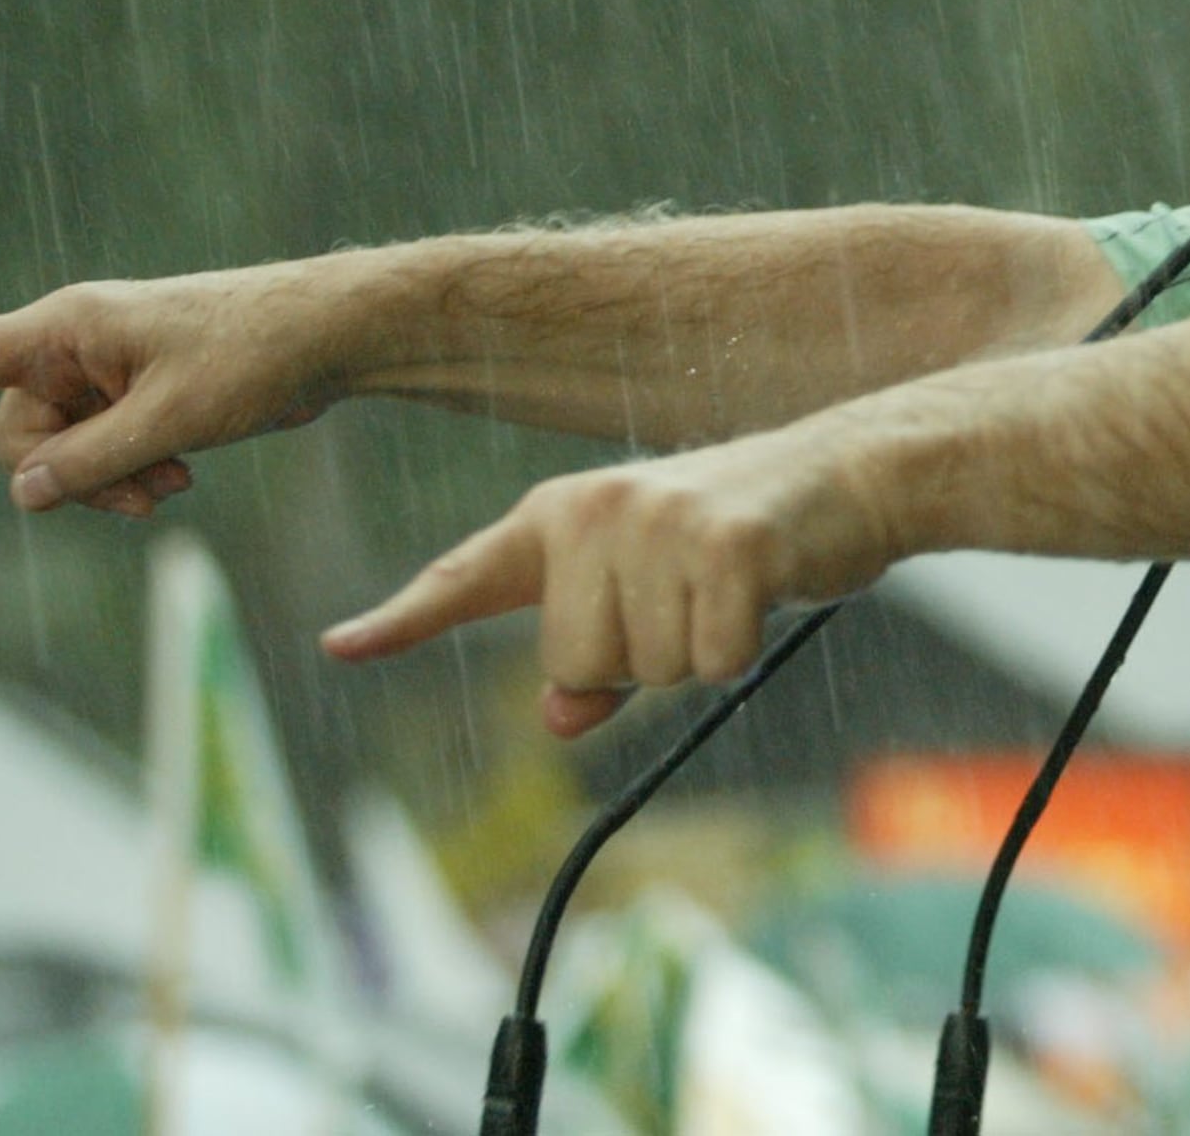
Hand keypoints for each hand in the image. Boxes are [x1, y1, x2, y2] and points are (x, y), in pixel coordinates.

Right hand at [0, 270, 341, 517]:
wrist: (330, 337)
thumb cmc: (258, 354)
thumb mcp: (174, 418)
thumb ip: (95, 460)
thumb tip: (26, 493)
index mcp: (67, 329)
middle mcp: (74, 346)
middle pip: (17, 437)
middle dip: (69, 478)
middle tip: (148, 492)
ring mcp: (105, 373)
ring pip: (63, 455)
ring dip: (108, 484)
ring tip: (174, 485)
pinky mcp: (137, 396)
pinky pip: (101, 453)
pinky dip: (130, 475)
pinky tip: (180, 477)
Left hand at [320, 415, 907, 736]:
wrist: (850, 475)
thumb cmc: (750, 540)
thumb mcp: (660, 590)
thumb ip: (598, 654)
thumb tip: (559, 713)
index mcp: (565, 514)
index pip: (469, 574)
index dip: (403, 618)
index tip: (340, 645)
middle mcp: (597, 510)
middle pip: (574, 664)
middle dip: (640, 661)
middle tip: (696, 599)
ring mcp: (659, 523)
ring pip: (642, 670)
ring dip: (696, 651)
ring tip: (733, 587)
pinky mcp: (724, 546)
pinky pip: (708, 662)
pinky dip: (741, 649)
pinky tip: (764, 590)